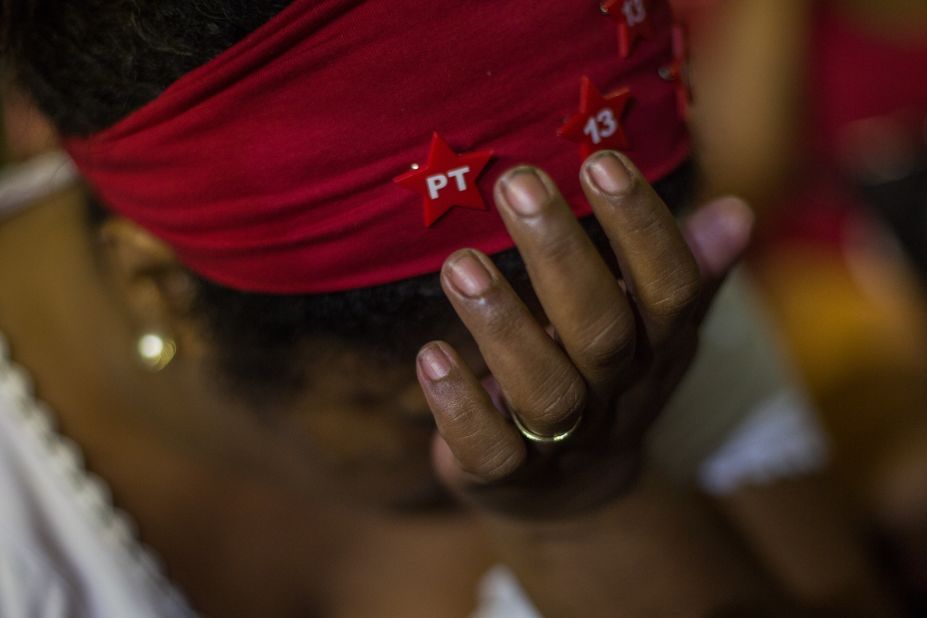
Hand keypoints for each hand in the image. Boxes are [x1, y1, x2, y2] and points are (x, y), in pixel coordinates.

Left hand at [416, 151, 752, 518]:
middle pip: (602, 331)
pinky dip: (460, 406)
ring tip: (460, 263)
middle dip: (562, 255)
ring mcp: (564, 443)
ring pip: (545, 391)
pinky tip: (432, 356)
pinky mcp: (508, 478)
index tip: (602, 162)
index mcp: (658, 348)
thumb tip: (737, 211)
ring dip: (503, 325)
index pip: (670, 288)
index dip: (642, 229)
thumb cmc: (608, 377)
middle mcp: (618, 394)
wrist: (573, 491)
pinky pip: (489, 452)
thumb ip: (687, 272)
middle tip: (518, 182)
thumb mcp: (654, 330)